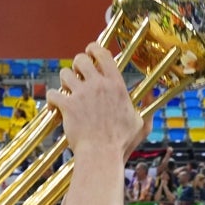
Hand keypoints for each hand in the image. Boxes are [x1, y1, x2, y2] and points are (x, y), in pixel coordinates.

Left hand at [46, 43, 146, 159]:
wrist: (102, 155)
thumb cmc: (121, 143)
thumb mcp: (141, 124)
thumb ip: (147, 108)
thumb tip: (152, 95)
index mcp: (116, 85)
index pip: (102, 54)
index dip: (93, 50)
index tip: (90, 53)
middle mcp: (98, 85)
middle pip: (80, 59)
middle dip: (77, 66)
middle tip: (77, 77)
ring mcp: (81, 94)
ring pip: (64, 73)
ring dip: (64, 82)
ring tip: (66, 92)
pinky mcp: (67, 106)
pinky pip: (52, 94)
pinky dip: (51, 100)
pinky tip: (54, 107)